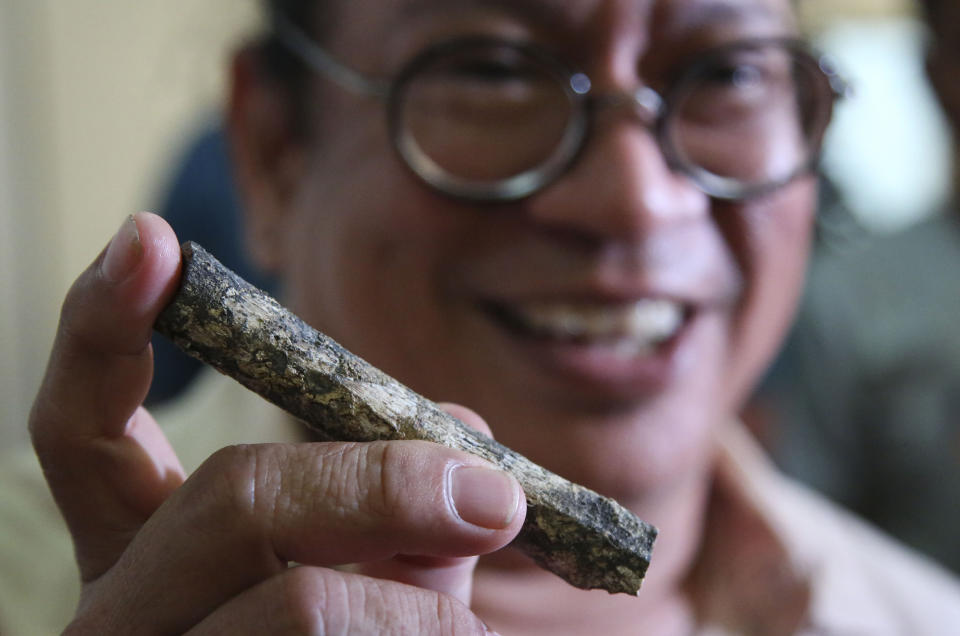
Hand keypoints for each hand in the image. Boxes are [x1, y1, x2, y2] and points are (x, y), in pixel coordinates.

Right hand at [29, 213, 522, 633]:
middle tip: (493, 495)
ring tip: (464, 632)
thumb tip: (466, 443)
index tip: (151, 238)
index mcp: (148, 561)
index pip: (82, 433)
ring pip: (299, 603)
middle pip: (229, 498)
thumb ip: (399, 509)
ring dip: (420, 609)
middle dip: (377, 482)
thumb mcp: (379, 578)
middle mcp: (122, 618)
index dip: (106, 330)